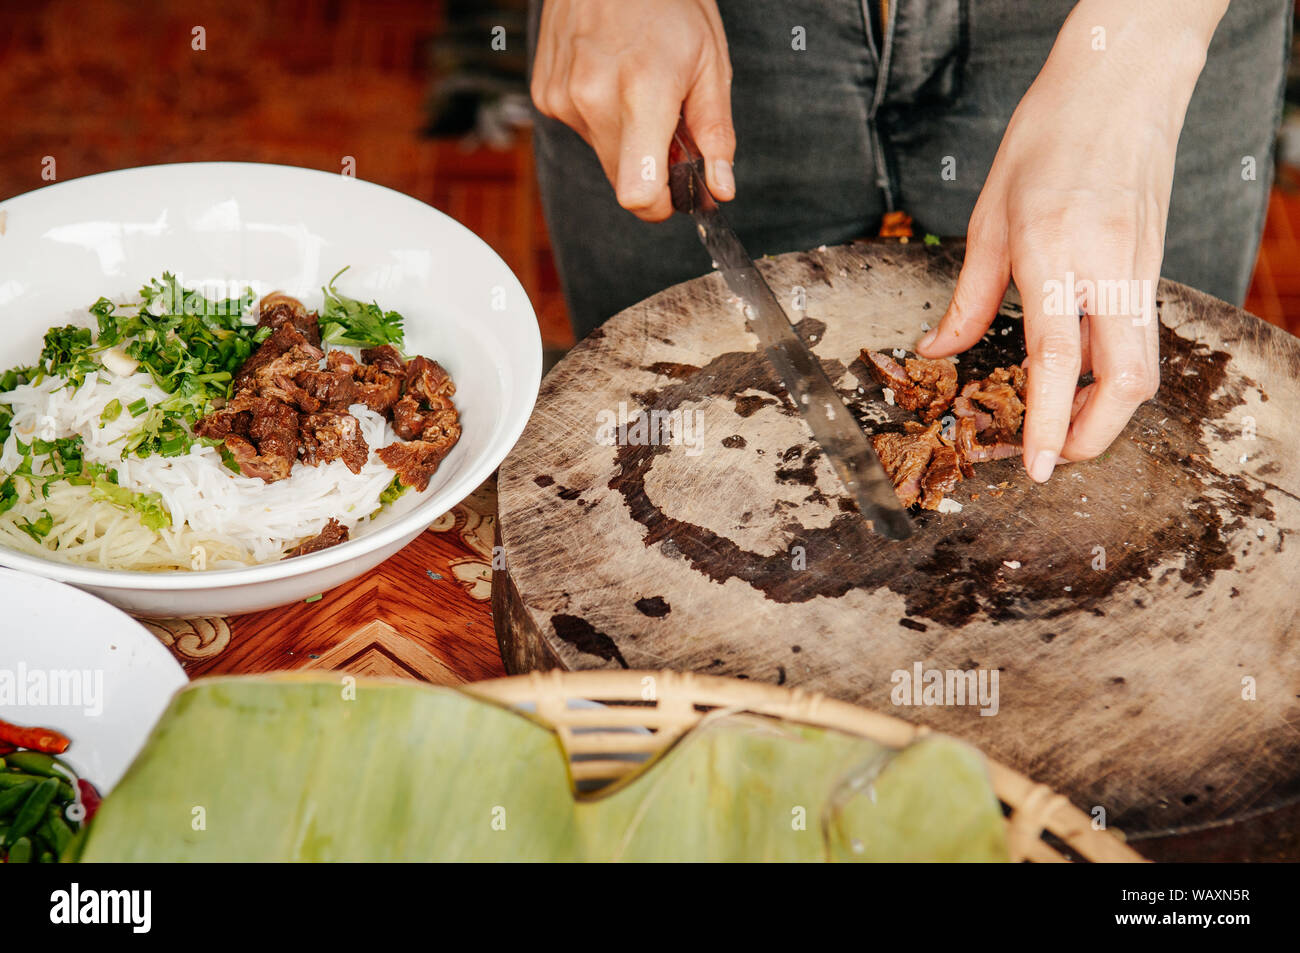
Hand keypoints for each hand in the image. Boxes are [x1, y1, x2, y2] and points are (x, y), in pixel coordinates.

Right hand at [531, 0, 734, 220]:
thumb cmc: (668, 2)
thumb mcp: (710, 62)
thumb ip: (715, 134)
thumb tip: (720, 188)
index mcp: (643, 92)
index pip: (638, 194)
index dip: (661, 204)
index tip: (678, 192)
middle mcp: (593, 98)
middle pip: (623, 181)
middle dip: (650, 168)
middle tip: (669, 124)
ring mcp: (563, 97)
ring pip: (604, 154)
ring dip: (626, 137)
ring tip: (638, 85)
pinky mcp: (545, 93)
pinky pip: (582, 129)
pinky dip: (602, 116)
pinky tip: (611, 75)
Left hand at [917, 0, 1227, 481]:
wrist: (1121, 83)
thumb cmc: (1050, 136)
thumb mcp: (988, 216)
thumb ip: (968, 296)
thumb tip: (939, 352)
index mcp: (1057, 255)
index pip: (1060, 360)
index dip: (1050, 423)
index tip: (1038, 467)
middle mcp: (1110, 271)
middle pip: (1126, 384)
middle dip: (1092, 437)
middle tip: (1049, 456)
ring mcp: (1141, 272)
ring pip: (1141, 368)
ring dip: (1105, 410)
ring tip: (1055, 422)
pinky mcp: (1153, 269)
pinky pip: (1139, 338)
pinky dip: (1111, 372)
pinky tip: (1075, 376)